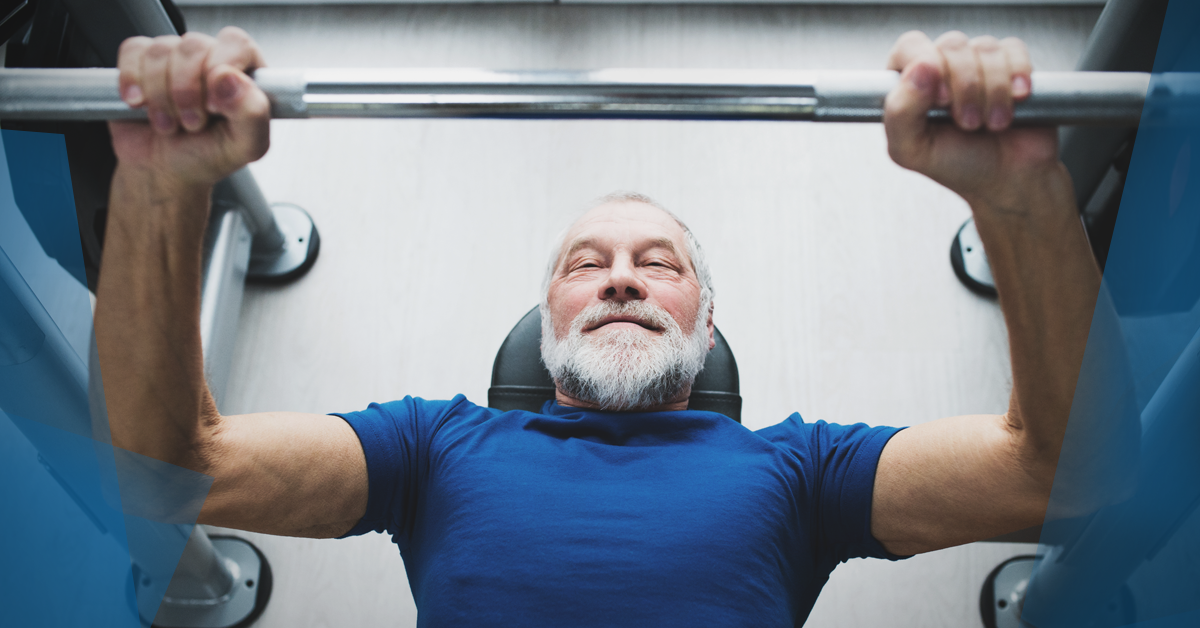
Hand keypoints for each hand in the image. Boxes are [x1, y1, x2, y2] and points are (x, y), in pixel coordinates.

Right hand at [110, 27, 269, 188]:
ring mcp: (174, 58)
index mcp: (246, 74)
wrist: (163, 173)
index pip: (237, 44)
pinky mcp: (140, 61)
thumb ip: (253, 113)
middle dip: (187, 91)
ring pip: (161, 49)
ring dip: (160, 95)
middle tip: (191, 124)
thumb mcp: (244, 147)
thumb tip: (230, 77)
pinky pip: (133, 51)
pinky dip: (133, 81)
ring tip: (169, 124)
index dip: (221, 69)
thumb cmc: (207, 157)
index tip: (213, 105)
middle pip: (194, 45)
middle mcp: (211, 59)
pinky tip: (140, 105)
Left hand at [883, 31, 1062, 208]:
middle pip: (951, 45)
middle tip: (968, 123)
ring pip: (985, 48)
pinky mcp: (1011, 64)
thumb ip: (899, 112)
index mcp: (910, 83)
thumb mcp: (911, 151)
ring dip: (993, 90)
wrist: (1006, 181)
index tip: (941, 101)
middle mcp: (942, 68)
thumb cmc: (955, 166)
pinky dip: (1017, 76)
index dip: (926, 66)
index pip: (910, 47)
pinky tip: (1017, 100)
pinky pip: (1014, 50)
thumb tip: (919, 69)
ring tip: (993, 123)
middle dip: (965, 87)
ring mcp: (977, 63)